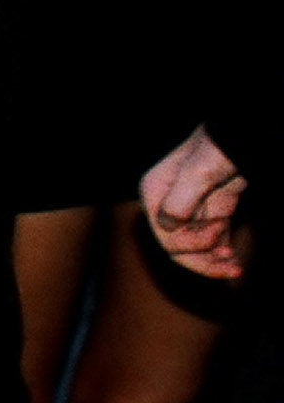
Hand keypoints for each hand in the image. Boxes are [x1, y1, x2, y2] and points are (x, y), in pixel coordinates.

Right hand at [141, 124, 249, 280]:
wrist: (246, 135)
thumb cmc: (221, 148)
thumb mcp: (200, 173)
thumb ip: (180, 201)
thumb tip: (167, 228)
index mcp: (156, 193)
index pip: (165, 236)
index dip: (191, 243)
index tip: (219, 227)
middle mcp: (168, 202)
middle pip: (176, 247)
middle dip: (202, 258)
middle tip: (231, 258)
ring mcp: (191, 208)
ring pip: (193, 248)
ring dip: (212, 262)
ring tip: (235, 267)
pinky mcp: (212, 211)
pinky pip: (210, 240)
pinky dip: (220, 253)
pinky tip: (233, 260)